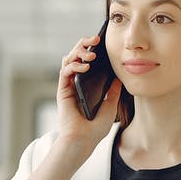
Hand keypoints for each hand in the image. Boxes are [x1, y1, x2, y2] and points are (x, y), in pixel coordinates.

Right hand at [55, 34, 122, 151]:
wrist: (84, 140)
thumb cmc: (95, 128)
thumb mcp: (110, 106)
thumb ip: (113, 91)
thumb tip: (118, 77)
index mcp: (87, 86)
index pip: (88, 61)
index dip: (93, 49)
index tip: (104, 42)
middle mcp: (76, 83)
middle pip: (77, 55)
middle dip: (84, 43)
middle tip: (96, 38)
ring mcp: (68, 86)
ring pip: (69, 59)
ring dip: (79, 51)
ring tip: (92, 53)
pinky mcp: (62, 90)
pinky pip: (65, 70)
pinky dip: (74, 65)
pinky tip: (85, 66)